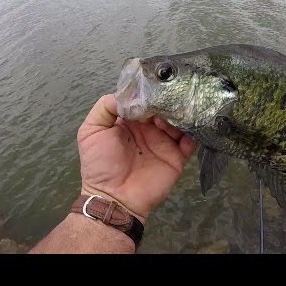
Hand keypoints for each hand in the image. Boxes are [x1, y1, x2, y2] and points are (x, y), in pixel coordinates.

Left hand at [77, 94, 197, 223]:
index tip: (155, 86)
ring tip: (174, 116)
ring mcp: (164, 142)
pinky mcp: (177, 157)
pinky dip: (194, 132)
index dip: (149, 92)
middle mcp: (149, 128)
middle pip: (165, 108)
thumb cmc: (100, 164)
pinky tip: (190, 127)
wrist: (114, 198)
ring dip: (180, 115)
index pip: (144, 99)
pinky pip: (191, 141)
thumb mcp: (91, 131)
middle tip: (169, 99)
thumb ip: (105, 108)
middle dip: (168, 101)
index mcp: (131, 120)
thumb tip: (127, 94)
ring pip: (179, 121)